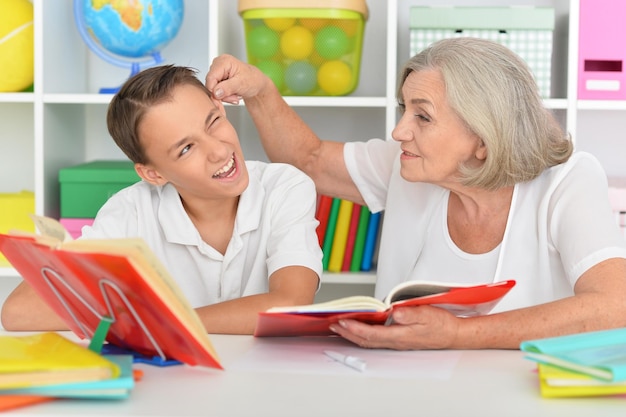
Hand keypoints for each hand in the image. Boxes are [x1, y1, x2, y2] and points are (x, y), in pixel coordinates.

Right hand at [205, 54, 272, 104]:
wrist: (257, 84)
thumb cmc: (253, 80)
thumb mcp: (242, 84)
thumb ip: (227, 88)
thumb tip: (215, 92)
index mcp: (224, 61)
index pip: (210, 78)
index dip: (214, 91)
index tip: (220, 102)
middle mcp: (218, 64)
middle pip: (211, 84)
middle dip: (221, 95)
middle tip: (234, 98)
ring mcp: (217, 71)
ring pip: (213, 89)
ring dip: (224, 97)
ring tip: (236, 95)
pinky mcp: (218, 78)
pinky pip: (216, 91)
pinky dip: (224, 96)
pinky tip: (233, 95)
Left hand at [329, 305, 460, 349]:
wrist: (452, 334)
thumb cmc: (440, 324)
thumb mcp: (427, 314)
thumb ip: (409, 314)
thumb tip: (393, 313)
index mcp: (399, 335)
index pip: (371, 333)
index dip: (354, 328)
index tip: (342, 321)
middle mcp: (395, 341)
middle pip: (365, 339)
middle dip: (347, 333)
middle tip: (332, 324)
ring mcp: (396, 341)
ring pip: (368, 341)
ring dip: (352, 335)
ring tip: (339, 327)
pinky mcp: (398, 339)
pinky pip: (375, 339)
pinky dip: (362, 335)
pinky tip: (357, 329)